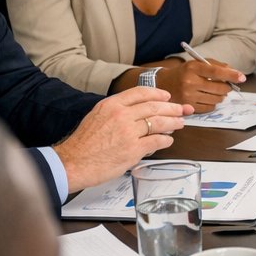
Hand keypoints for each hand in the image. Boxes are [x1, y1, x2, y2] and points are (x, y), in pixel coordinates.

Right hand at [56, 87, 189, 192]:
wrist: (73, 163)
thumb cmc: (83, 144)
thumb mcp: (97, 116)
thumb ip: (116, 111)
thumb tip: (138, 112)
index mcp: (111, 104)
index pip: (141, 93)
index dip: (158, 94)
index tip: (167, 96)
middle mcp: (121, 115)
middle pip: (155, 107)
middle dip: (172, 108)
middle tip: (182, 110)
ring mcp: (128, 132)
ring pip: (159, 122)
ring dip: (173, 123)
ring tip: (180, 124)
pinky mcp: (133, 149)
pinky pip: (157, 141)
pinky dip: (166, 140)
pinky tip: (168, 140)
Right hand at [163, 58, 245, 112]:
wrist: (162, 84)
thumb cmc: (184, 72)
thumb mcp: (196, 64)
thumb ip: (215, 65)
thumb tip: (233, 71)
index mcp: (193, 68)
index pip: (216, 72)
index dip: (231, 75)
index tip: (242, 77)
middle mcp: (190, 82)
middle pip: (219, 88)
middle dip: (227, 87)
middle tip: (227, 85)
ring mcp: (188, 96)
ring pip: (216, 99)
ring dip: (221, 96)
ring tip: (215, 91)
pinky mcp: (188, 107)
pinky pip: (210, 107)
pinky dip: (213, 103)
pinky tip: (207, 98)